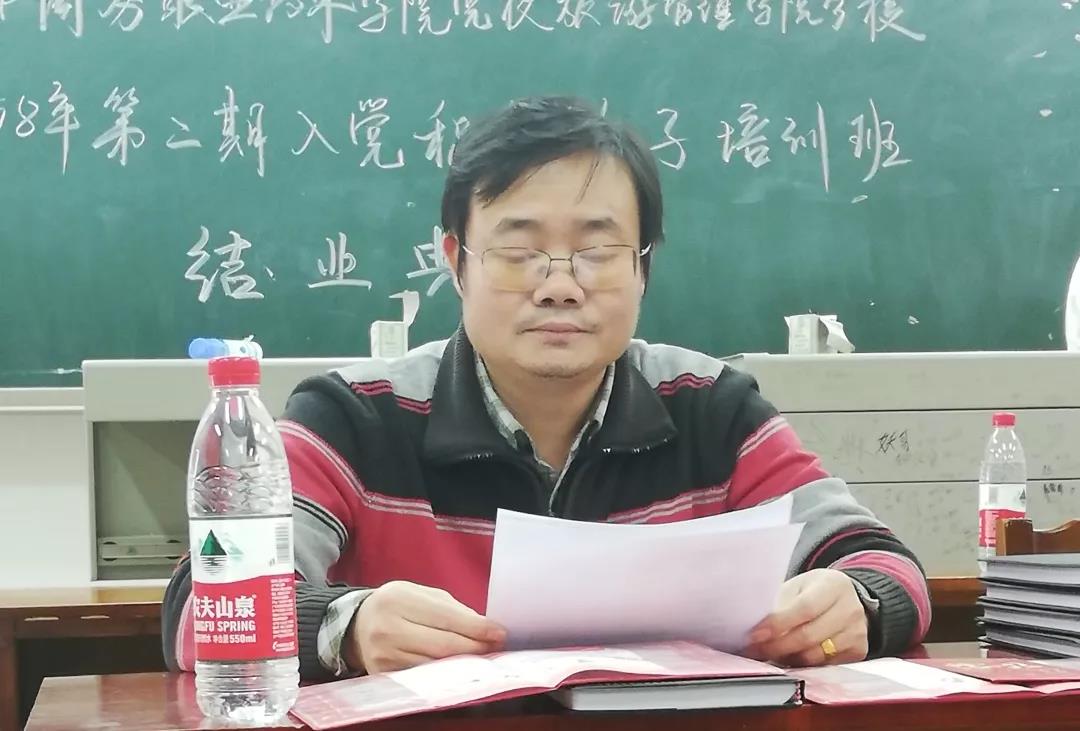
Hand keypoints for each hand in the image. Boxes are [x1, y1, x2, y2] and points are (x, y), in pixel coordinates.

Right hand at [343, 581, 505, 673]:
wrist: (357, 625)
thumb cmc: (397, 606)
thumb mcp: (420, 594)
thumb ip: (452, 609)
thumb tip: (485, 628)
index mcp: (399, 599)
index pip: (447, 617)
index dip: (477, 627)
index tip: (499, 633)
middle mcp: (388, 628)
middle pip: (444, 645)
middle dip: (475, 647)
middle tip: (495, 647)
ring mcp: (384, 655)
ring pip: (435, 664)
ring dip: (463, 662)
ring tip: (481, 657)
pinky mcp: (383, 674)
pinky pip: (423, 677)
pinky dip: (444, 673)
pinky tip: (458, 667)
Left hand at [743, 569, 868, 666]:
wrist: (847, 599)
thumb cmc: (815, 591)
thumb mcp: (798, 587)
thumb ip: (780, 604)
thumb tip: (756, 626)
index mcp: (833, 585)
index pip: (804, 608)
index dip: (778, 623)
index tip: (755, 634)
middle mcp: (850, 609)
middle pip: (809, 636)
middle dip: (777, 646)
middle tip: (755, 649)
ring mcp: (857, 632)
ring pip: (815, 655)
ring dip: (787, 657)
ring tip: (768, 653)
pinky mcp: (858, 651)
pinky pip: (825, 665)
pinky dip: (803, 664)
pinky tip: (789, 657)